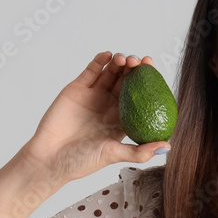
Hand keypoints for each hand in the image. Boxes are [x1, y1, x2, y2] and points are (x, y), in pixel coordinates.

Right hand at [20, 52, 171, 185]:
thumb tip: (168, 147)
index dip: (148, 83)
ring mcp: (93, 96)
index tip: (153, 71)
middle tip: (141, 62)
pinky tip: (108, 55)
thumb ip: (139, 152)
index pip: (139, 97)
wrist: (49, 159)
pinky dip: (99, 62)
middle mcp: (109, 106)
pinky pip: (90, 72)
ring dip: (119, 63)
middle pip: (126, 82)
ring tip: (124, 59)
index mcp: (122, 120)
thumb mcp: (114, 155)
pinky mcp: (76, 89)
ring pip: (110, 74)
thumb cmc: (81, 162)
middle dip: (135, 69)